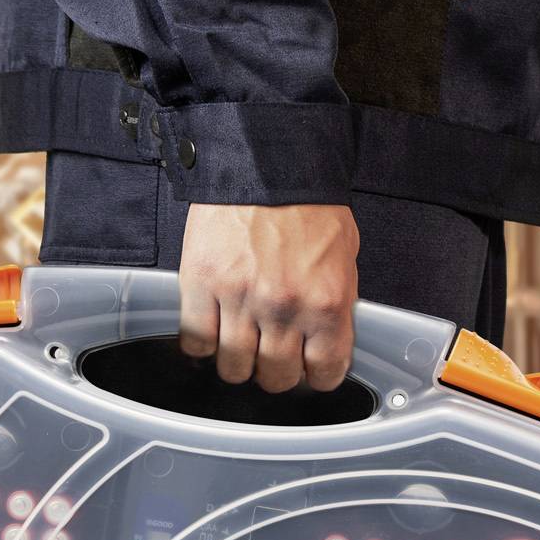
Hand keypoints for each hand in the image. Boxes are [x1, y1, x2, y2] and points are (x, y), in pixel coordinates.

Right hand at [178, 203, 360, 391]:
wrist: (267, 161)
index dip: (315, 375)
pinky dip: (201, 343)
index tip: (308, 368)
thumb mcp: (344, 259)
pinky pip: (195, 342)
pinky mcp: (200, 284)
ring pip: (233, 368)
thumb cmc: (308, 206)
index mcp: (326, 303)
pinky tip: (212, 329)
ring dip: (238, 361)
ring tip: (240, 340)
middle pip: (275, 378)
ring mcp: (238, 298)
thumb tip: (326, 343)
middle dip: (275, 370)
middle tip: (271, 352)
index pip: (324, 373)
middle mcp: (283, 308)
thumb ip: (336, 306)